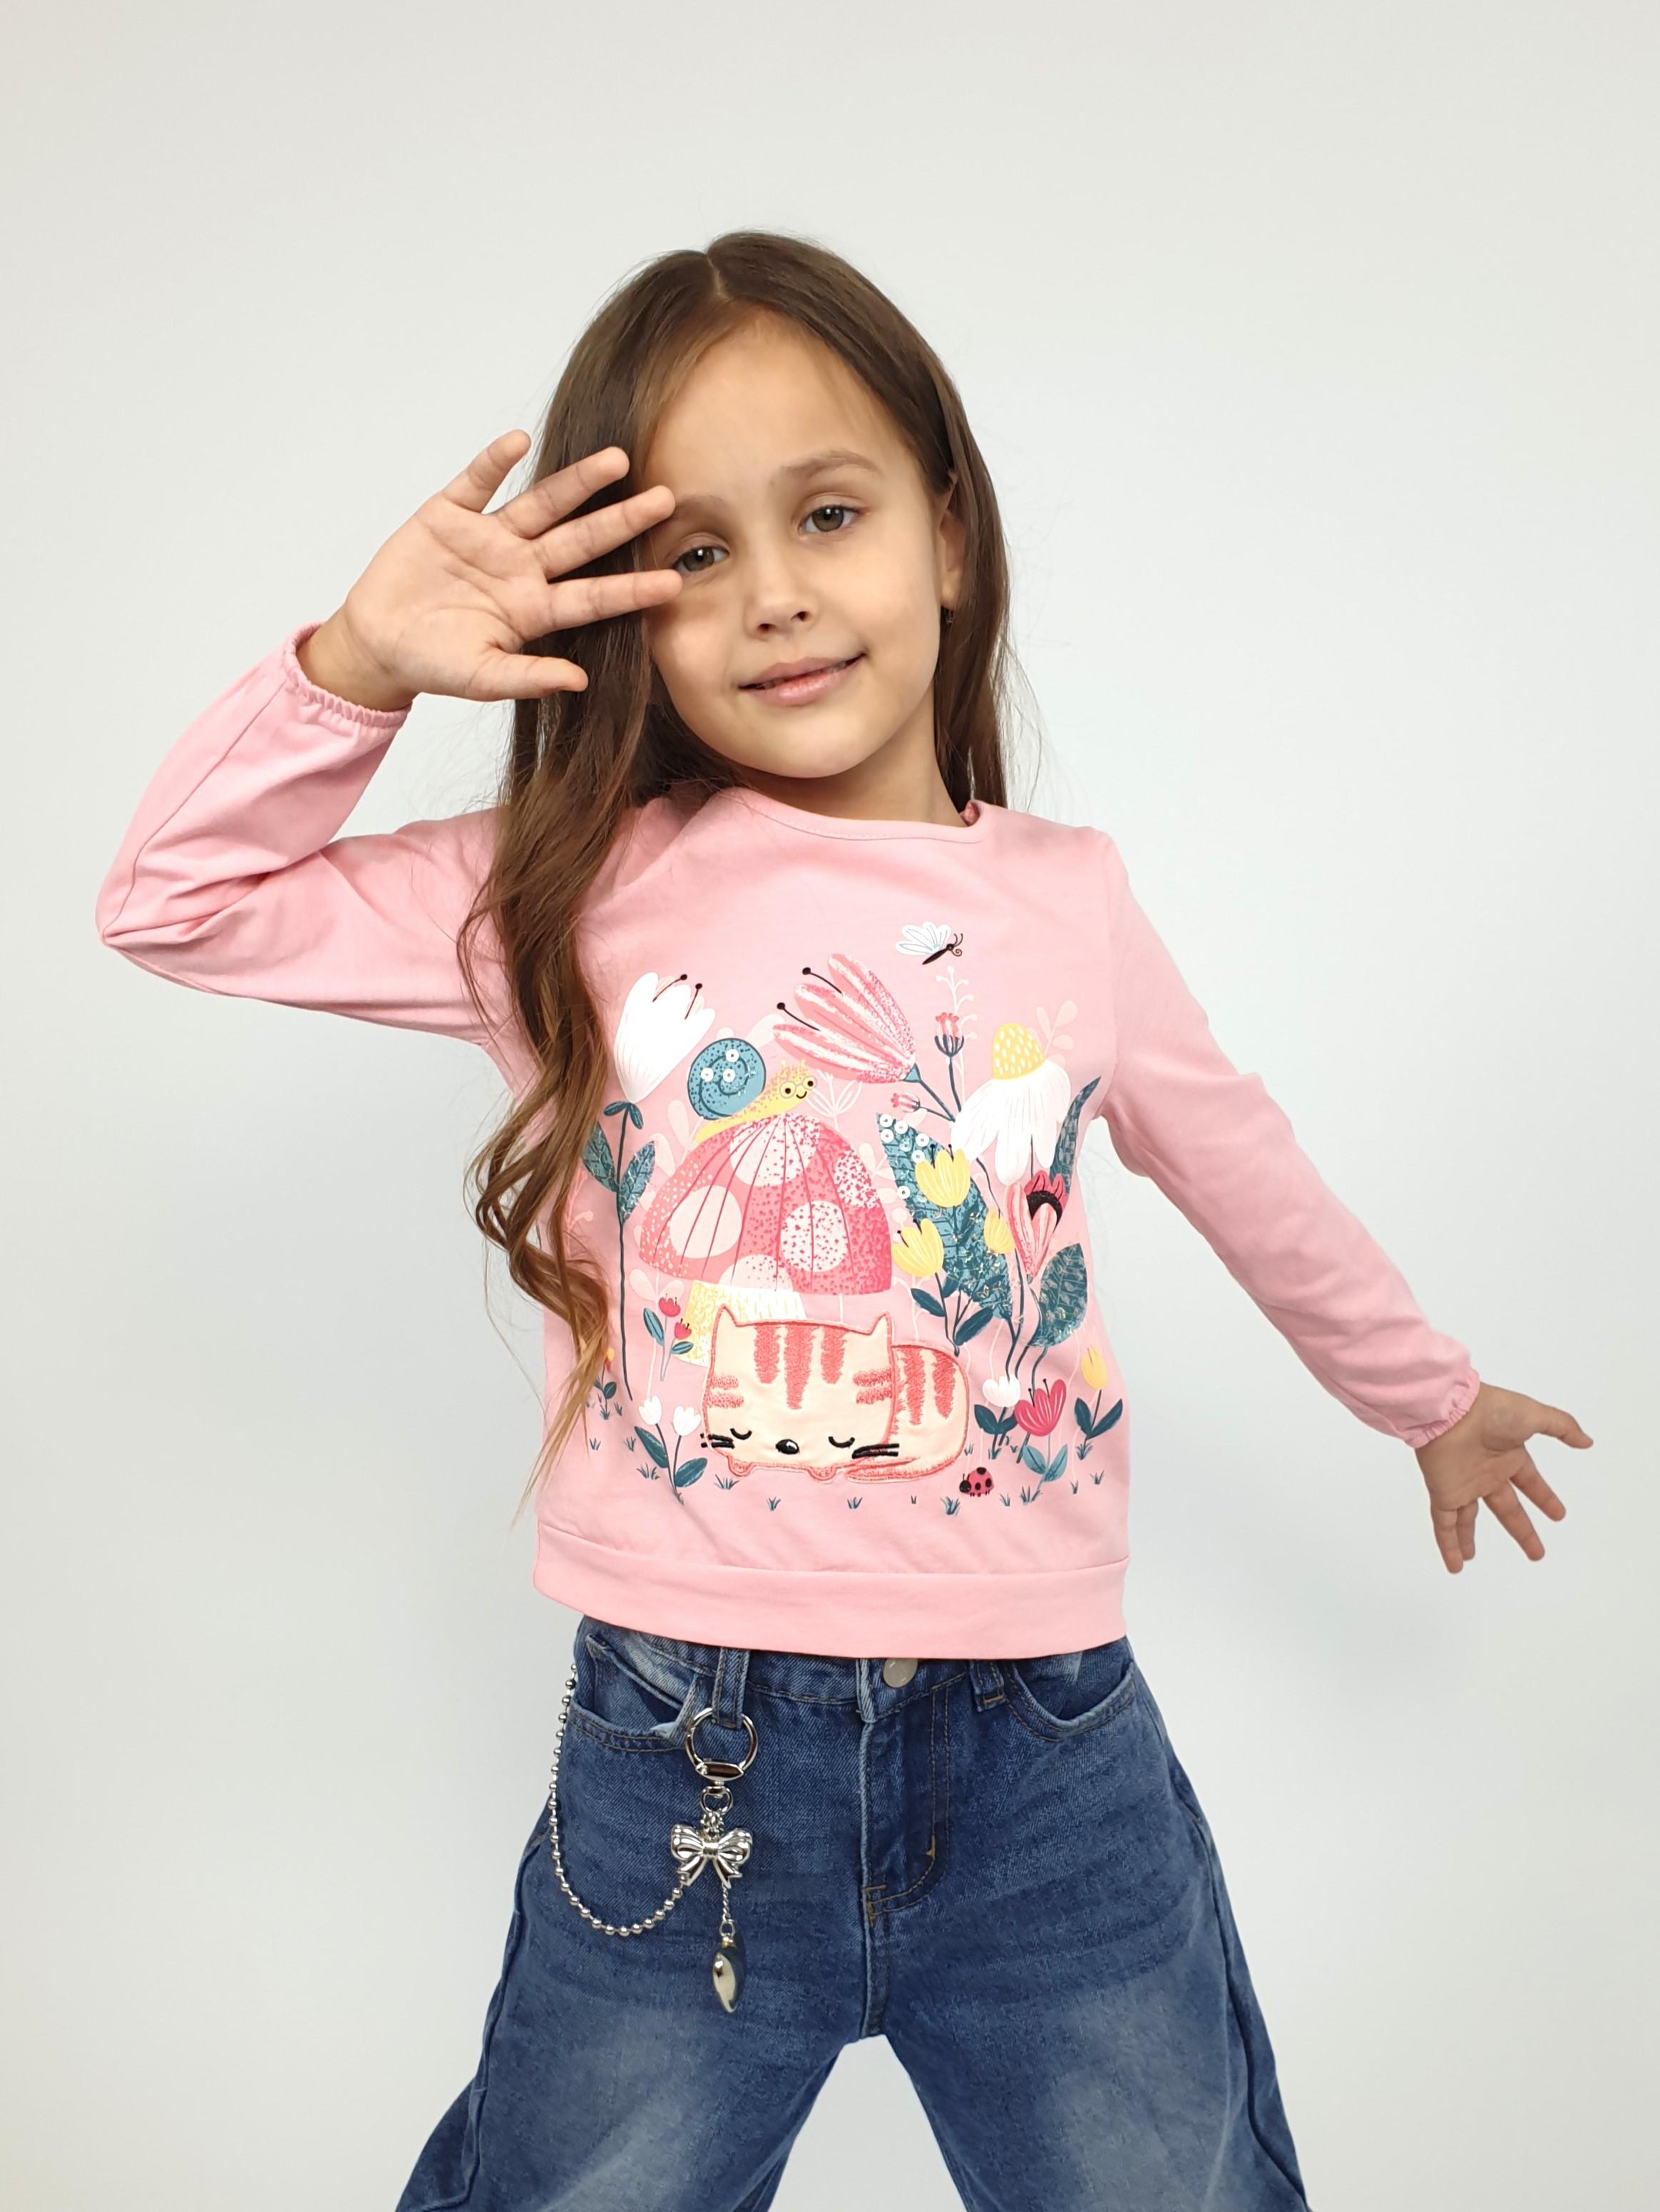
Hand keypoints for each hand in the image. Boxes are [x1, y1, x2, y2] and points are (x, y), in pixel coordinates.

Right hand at [299, 433, 682, 709]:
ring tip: (617, 459)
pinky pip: (476, 482)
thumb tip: (579, 682)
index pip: (594, 597)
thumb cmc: (433, 663)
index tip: (674, 582)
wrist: (378, 643)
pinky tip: (520, 442)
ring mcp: (488, 538)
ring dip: (577, 482)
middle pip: (582, 540)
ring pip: (542, 504)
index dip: (632, 590)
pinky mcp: (449, 515)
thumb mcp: (481, 678)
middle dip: (622, 521)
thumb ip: (528, 678)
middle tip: (667, 500)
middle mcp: (521, 567)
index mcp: (534, 609)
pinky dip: (495, 462)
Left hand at [1414, 1380, 1591, 1572]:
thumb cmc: (1490, 1410)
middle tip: (1537, 1552)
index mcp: (1508, 1456)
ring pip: (1467, 1519)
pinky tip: (1455, 1564)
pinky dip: (1449, 1545)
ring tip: (1471, 1558)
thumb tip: (1587, 1441)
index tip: (1558, 1515)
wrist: (1450, 1410)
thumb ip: (1562, 1427)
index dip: (1544, 1498)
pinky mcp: (1444, 1493)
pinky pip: (1445, 1524)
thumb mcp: (1534, 1416)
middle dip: (1522, 1530)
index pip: (1530, 1483)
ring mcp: (1463, 1485)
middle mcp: (1486, 1473)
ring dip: (1469, 1539)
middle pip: (1507, 1509)